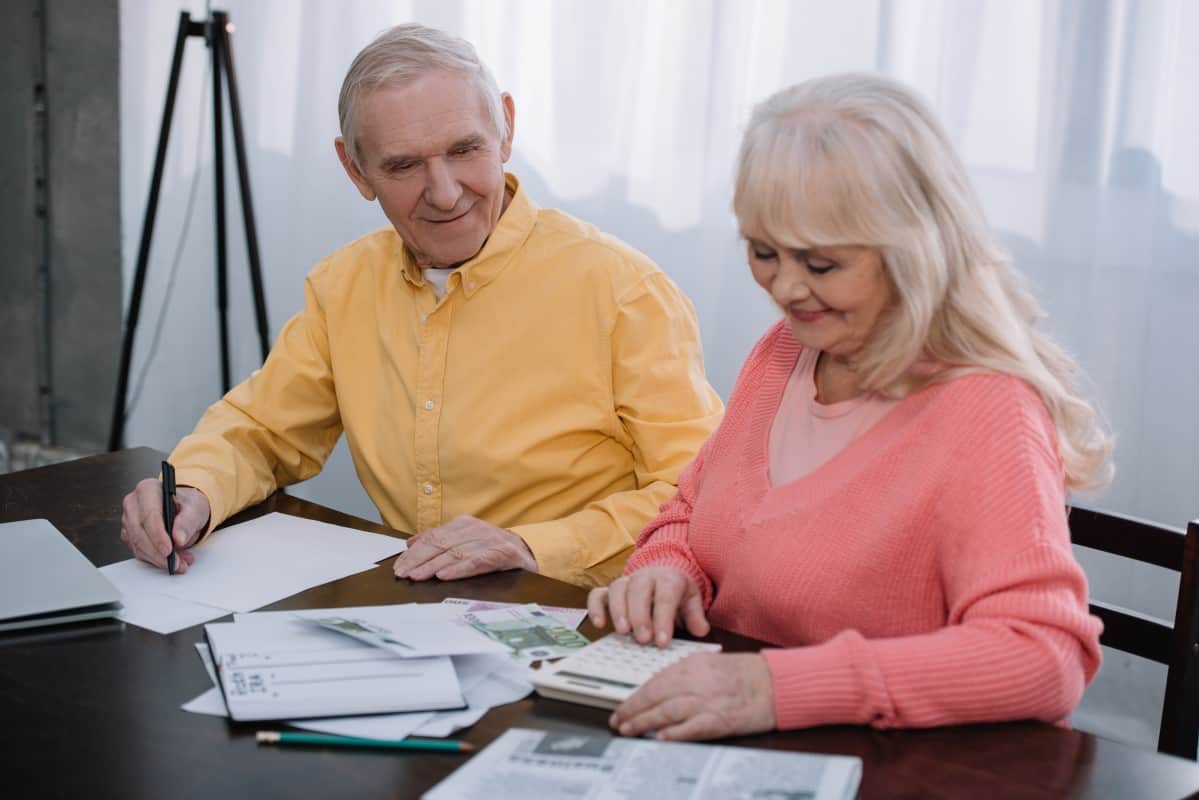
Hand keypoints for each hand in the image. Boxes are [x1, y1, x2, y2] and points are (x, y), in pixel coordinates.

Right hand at [119, 478, 209, 573]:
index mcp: (148, 489)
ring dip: (158, 559)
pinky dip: (154, 559)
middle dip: (158, 552)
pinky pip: (138, 551)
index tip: (169, 550)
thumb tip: (179, 538)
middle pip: (139, 533)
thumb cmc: (188, 504)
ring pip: (137, 545)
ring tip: (179, 562)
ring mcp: (128, 519)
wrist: (185, 509)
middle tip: (177, 562)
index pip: (148, 515)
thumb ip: (188, 521)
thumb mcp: (196, 508)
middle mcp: (134, 503)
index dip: (158, 535)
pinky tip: (171, 560)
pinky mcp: (129, 534)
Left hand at [392, 515, 536, 580]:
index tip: (399, 565)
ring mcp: (489, 541)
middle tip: (402, 573)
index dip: (414, 552)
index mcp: (463, 524)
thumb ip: (439, 539)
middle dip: (418, 559)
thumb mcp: (465, 539)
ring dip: (433, 566)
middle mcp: (474, 530)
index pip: (432, 537)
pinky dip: (459, 569)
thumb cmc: (493, 548)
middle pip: (440, 544)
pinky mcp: (501, 554)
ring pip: (455, 553)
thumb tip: (410, 543)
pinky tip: (444, 575)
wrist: (529, 551)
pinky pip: (476, 562)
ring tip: (417, 576)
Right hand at [587, 566, 708, 646]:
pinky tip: (600, 624)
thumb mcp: (692, 600)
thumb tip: (701, 630)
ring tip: (623, 632)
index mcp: (668, 578)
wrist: (663, 575)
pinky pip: (597, 594)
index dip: (663, 619)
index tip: (662, 642)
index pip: (665, 596)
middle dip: (640, 615)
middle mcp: (645, 576)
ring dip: (618, 611)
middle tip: (643, 640)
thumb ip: (695, 615)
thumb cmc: (677, 592)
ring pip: (617, 589)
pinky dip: (595, 607)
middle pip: (639, 589)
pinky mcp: (610, 590)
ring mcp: (626, 582)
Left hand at [609, 652, 775, 740]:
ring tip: (629, 731)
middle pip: (654, 697)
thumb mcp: (709, 664)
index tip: (623, 707)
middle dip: (632, 711)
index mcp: (692, 666)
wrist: (776, 683)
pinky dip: (673, 733)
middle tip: (618, 721)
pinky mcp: (719, 720)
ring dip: (643, 723)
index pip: (654, 682)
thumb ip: (684, 676)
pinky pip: (690, 728)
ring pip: (666, 712)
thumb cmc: (746, 674)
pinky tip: (659, 738)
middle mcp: (695, 682)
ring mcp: (707, 701)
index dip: (635, 697)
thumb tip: (660, 691)